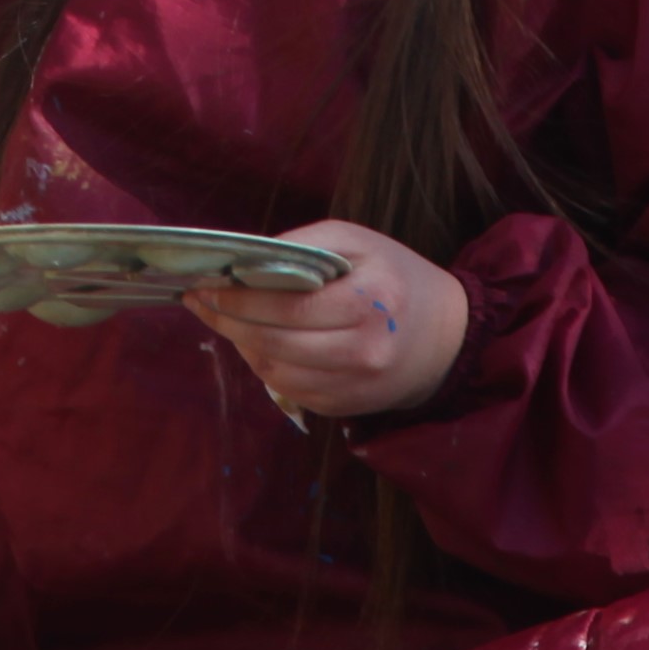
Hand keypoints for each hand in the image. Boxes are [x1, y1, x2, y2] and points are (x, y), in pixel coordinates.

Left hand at [191, 221, 467, 420]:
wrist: (445, 338)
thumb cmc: (396, 278)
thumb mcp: (359, 241)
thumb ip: (304, 244)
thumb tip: (248, 262)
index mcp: (369, 301)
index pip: (287, 307)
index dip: (238, 299)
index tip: (204, 286)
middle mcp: (364, 351)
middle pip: (274, 343)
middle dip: (228, 322)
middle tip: (203, 302)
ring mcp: (355, 386)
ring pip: (274, 372)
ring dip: (242, 346)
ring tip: (229, 320)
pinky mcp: (345, 408)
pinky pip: (289, 390)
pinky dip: (265, 366)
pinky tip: (258, 342)